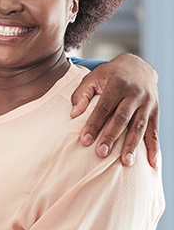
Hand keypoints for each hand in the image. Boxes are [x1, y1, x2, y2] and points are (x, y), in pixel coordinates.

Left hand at [71, 53, 158, 167]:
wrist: (138, 66)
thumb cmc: (110, 75)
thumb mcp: (93, 77)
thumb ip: (81, 94)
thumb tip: (73, 114)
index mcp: (117, 84)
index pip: (104, 107)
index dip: (94, 124)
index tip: (84, 140)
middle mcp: (134, 93)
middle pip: (122, 118)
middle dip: (111, 137)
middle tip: (101, 153)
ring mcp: (147, 103)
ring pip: (139, 126)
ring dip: (132, 145)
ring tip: (126, 163)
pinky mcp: (155, 111)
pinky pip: (155, 131)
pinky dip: (154, 148)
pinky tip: (152, 163)